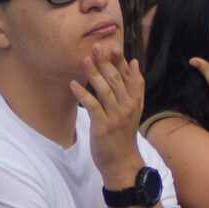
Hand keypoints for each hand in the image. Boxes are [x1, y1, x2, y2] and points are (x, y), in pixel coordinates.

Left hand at [72, 48, 147, 180]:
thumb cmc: (124, 134)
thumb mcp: (134, 109)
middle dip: (106, 62)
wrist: (122, 161)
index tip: (112, 46)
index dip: (120, 60)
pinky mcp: (103, 126)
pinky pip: (92, 106)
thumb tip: (134, 62)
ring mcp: (116, 116)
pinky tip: (73, 84)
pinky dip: (83, 94)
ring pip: (105, 90)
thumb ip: (134, 86)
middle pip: (116, 79)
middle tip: (96, 47)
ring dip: (94, 73)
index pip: (129, 76)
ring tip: (84, 60)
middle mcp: (127, 106)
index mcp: (135, 101)